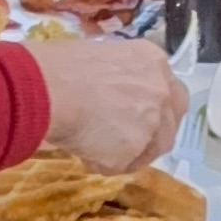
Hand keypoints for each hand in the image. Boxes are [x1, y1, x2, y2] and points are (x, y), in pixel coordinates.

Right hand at [34, 35, 185, 170]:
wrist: (49, 88)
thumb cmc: (59, 65)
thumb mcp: (98, 56)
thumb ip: (117, 77)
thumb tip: (107, 93)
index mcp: (152, 60)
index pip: (167, 87)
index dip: (153, 103)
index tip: (137, 113)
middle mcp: (161, 89)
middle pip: (171, 118)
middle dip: (155, 132)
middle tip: (129, 140)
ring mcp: (153, 121)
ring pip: (152, 147)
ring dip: (130, 153)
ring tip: (95, 150)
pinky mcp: (136, 149)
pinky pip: (123, 164)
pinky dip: (105, 163)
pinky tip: (84, 154)